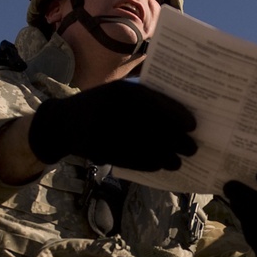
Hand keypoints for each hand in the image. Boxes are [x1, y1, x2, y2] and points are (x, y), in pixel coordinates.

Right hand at [28, 80, 196, 170]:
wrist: (63, 123)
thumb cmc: (100, 104)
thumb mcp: (117, 92)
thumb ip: (143, 97)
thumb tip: (179, 111)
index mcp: (120, 91)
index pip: (154, 102)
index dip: (176, 114)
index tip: (193, 125)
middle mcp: (112, 109)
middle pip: (152, 126)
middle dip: (175, 139)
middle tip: (192, 147)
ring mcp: (103, 130)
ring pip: (142, 146)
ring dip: (164, 156)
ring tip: (178, 161)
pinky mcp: (99, 149)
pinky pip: (128, 158)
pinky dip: (147, 164)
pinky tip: (159, 166)